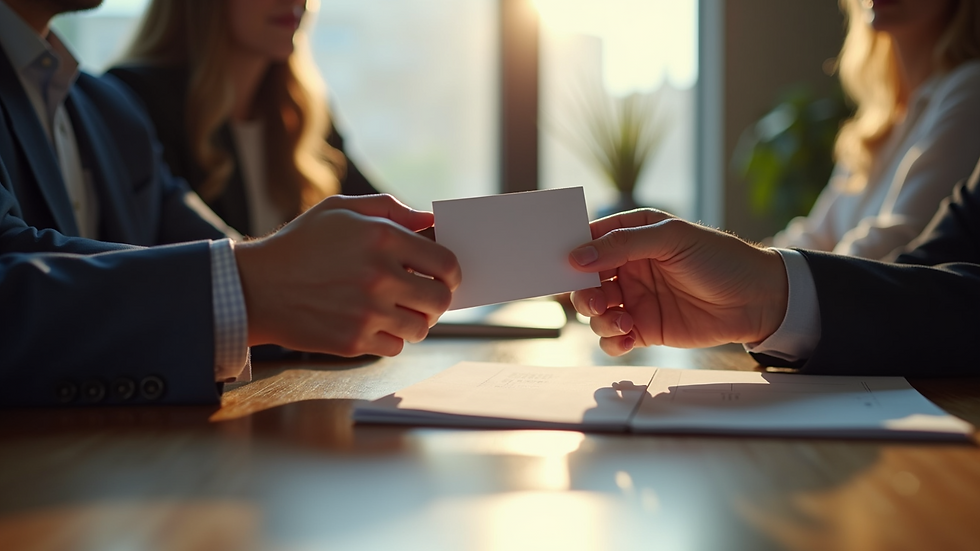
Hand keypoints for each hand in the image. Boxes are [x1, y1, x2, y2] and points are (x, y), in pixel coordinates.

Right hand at [235, 194, 461, 356]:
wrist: (257, 287)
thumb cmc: (301, 244)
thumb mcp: (340, 209)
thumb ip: (390, 209)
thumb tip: (430, 221)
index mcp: (382, 238)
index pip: (446, 264)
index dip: (452, 272)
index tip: (445, 276)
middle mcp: (379, 277)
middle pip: (441, 300)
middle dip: (438, 299)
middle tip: (424, 296)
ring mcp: (367, 313)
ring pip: (421, 327)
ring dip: (415, 320)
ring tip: (398, 310)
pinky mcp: (353, 342)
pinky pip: (395, 347)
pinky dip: (391, 338)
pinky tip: (374, 324)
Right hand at [568, 209, 787, 355]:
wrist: (758, 299)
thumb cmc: (720, 258)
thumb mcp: (672, 238)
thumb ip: (624, 244)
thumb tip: (578, 256)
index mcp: (633, 236)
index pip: (591, 240)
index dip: (573, 250)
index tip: (563, 263)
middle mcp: (629, 267)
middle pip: (586, 281)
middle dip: (584, 292)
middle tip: (597, 301)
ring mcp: (635, 299)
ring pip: (596, 312)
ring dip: (599, 319)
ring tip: (622, 322)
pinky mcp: (645, 329)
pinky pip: (614, 338)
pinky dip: (612, 341)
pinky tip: (628, 338)